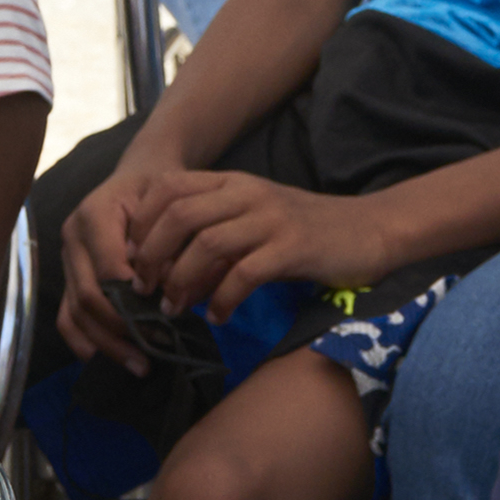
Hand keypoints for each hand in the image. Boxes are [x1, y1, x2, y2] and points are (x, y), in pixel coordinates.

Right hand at [57, 166, 177, 368]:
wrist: (140, 177)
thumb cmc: (161, 189)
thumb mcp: (173, 205)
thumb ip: (170, 247)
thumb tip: (168, 296)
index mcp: (95, 213)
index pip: (109, 268)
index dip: (134, 299)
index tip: (166, 321)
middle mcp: (72, 237)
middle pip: (88, 295)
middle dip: (121, 330)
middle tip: (154, 354)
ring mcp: (67, 259)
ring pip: (75, 310)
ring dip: (106, 344)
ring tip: (140, 365)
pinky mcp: (68, 277)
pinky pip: (66, 316)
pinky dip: (83, 341)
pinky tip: (106, 360)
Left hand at [132, 170, 380, 317]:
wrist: (371, 229)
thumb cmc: (304, 232)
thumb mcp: (253, 218)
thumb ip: (212, 232)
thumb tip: (163, 272)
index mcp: (232, 182)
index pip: (167, 188)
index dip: (140, 223)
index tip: (129, 258)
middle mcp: (247, 193)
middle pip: (179, 215)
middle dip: (151, 256)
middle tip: (143, 290)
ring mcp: (271, 219)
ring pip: (207, 244)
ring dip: (182, 281)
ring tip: (174, 308)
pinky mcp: (294, 248)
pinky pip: (244, 274)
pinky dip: (222, 299)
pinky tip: (217, 316)